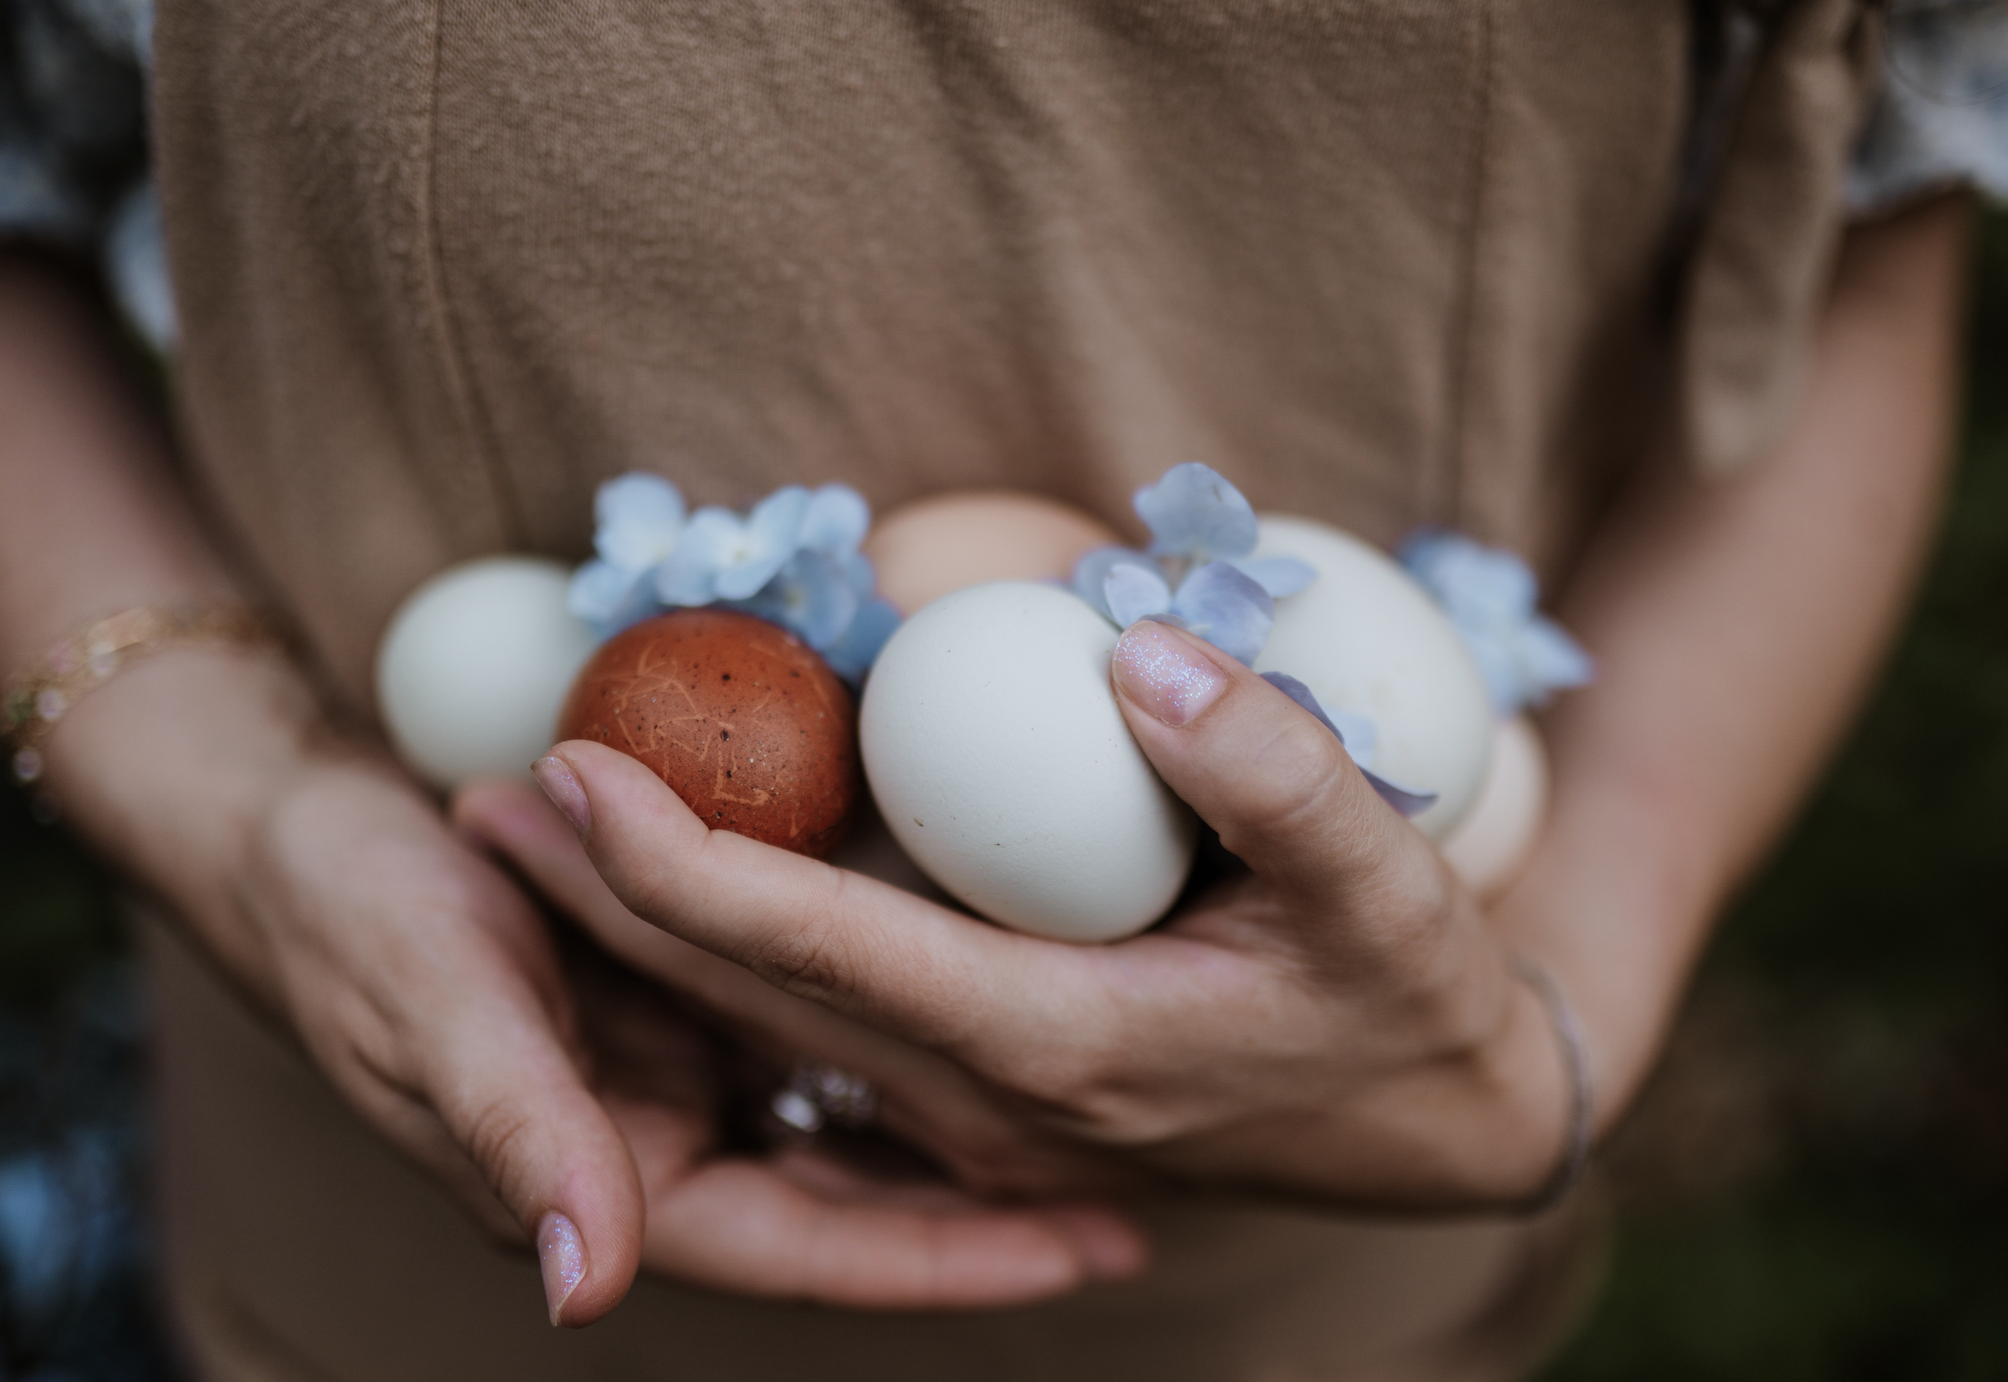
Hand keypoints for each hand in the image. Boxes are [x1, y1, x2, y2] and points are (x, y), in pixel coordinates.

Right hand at [43, 654, 1142, 1323]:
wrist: (297, 817)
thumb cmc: (354, 911)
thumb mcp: (435, 1006)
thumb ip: (515, 1134)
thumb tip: (583, 1291)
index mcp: (609, 1184)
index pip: (811, 1247)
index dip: (945, 1259)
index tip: (1082, 1253)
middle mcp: (658, 1145)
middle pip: (853, 1200)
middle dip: (986, 1211)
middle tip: (1137, 1194)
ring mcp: (676, 1073)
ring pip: (845, 1118)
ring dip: (958, 1124)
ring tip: (1096, 1118)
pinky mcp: (681, 1000)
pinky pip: (812, 1026)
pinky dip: (893, 1025)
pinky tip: (985, 1006)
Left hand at [534, 621, 1571, 1209]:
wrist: (1437, 1131)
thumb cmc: (1408, 1003)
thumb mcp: (1387, 887)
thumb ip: (1273, 769)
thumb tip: (1134, 653)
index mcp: (1058, 1046)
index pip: (832, 954)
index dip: (690, 866)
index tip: (576, 767)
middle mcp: (988, 1100)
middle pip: (757, 1001)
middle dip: (609, 902)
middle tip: (482, 794)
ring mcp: (979, 1120)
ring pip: (770, 1032)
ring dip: (643, 939)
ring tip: (532, 843)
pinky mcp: (988, 1106)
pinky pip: (820, 1043)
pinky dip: (727, 969)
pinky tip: (670, 910)